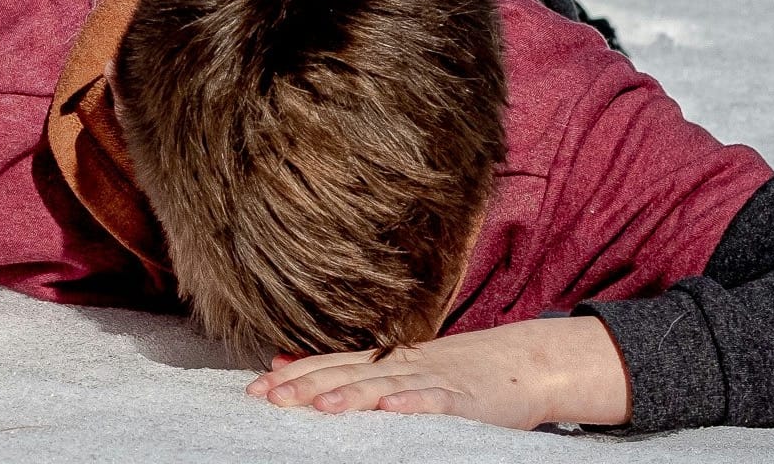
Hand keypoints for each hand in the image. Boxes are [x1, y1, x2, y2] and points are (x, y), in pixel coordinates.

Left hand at [246, 316, 630, 429]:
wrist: (518, 362)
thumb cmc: (453, 372)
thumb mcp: (394, 368)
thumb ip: (343, 368)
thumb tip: (283, 364)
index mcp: (382, 362)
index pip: (329, 364)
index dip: (293, 376)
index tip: (255, 389)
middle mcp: (400, 366)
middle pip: (346, 374)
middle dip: (306, 386)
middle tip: (270, 397)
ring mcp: (430, 379)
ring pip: (384, 388)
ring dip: (351, 395)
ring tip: (320, 406)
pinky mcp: (461, 398)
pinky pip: (435, 402)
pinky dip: (414, 404)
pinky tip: (393, 410)